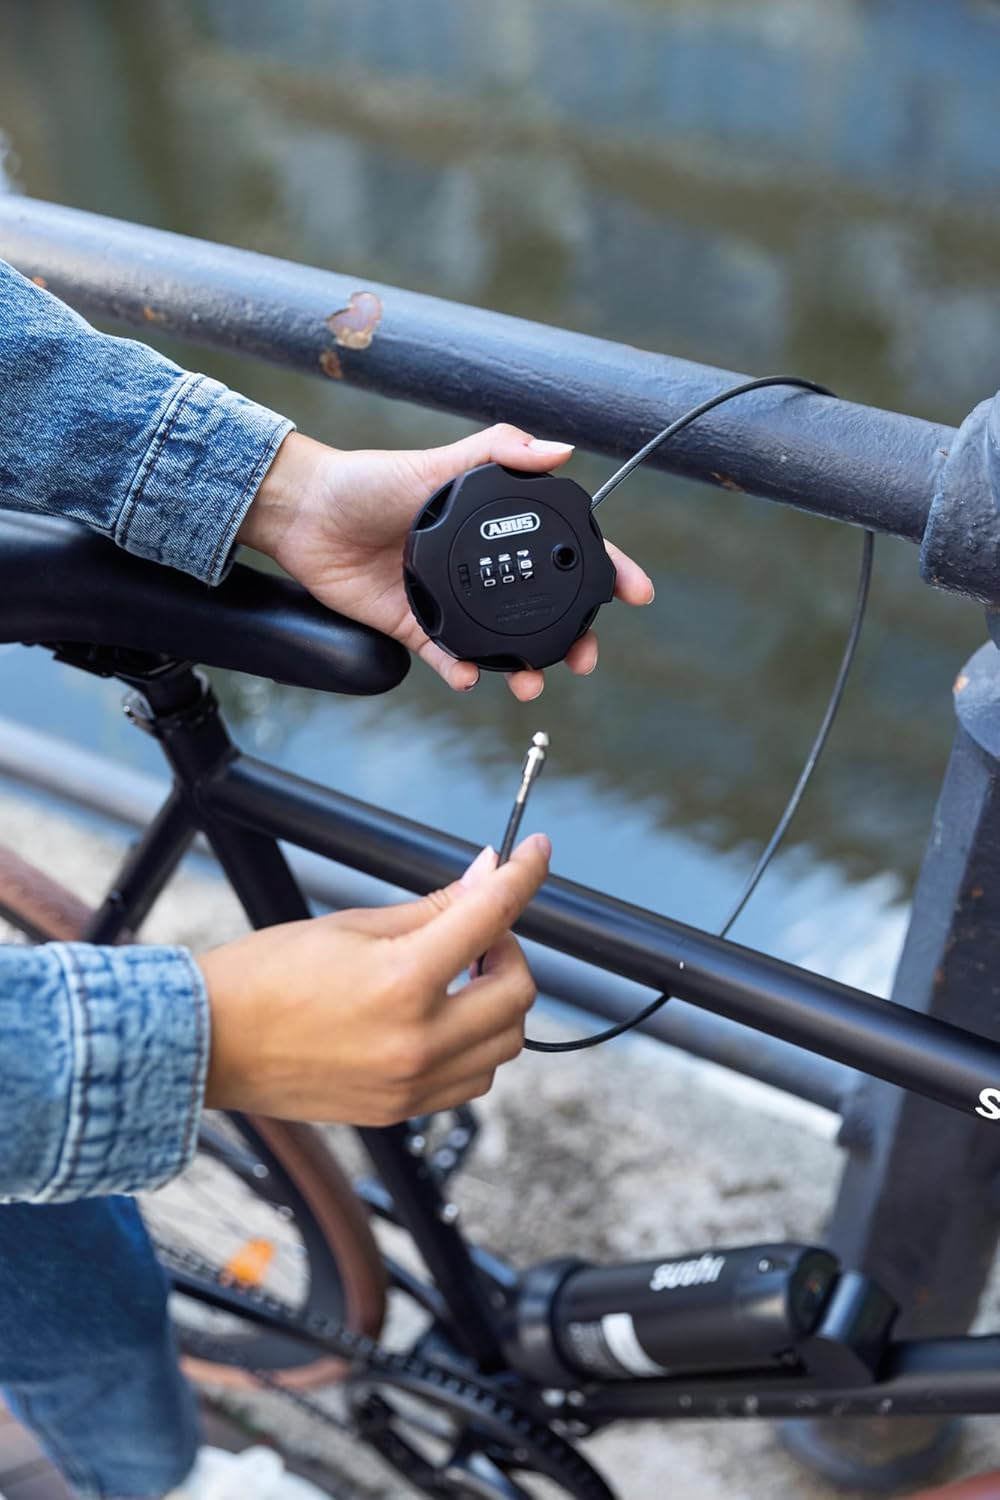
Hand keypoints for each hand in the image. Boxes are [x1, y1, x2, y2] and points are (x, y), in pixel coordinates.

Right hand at [198, 836, 547, 1125]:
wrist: (209, 1043)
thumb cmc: (266, 975)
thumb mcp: (353, 924)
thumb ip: (433, 907)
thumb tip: (485, 877)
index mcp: (404, 980)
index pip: (494, 914)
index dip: (525, 875)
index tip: (539, 854)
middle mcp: (418, 1040)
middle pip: (518, 992)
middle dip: (509, 950)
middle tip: (478, 932)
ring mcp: (412, 1084)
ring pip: (505, 1043)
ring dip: (497, 1002)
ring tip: (457, 977)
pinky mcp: (401, 1111)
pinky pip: (472, 1079)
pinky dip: (475, 1045)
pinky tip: (441, 1019)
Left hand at [239, 425, 652, 700]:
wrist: (305, 512)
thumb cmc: (368, 479)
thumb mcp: (440, 460)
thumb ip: (500, 450)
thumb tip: (562, 449)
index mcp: (492, 528)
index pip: (558, 549)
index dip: (602, 570)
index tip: (634, 592)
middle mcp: (477, 566)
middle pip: (539, 608)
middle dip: (571, 637)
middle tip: (584, 657)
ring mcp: (447, 599)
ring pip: (499, 642)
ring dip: (522, 667)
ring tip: (532, 681)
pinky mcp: (411, 626)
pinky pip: (444, 656)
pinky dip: (460, 670)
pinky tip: (467, 675)